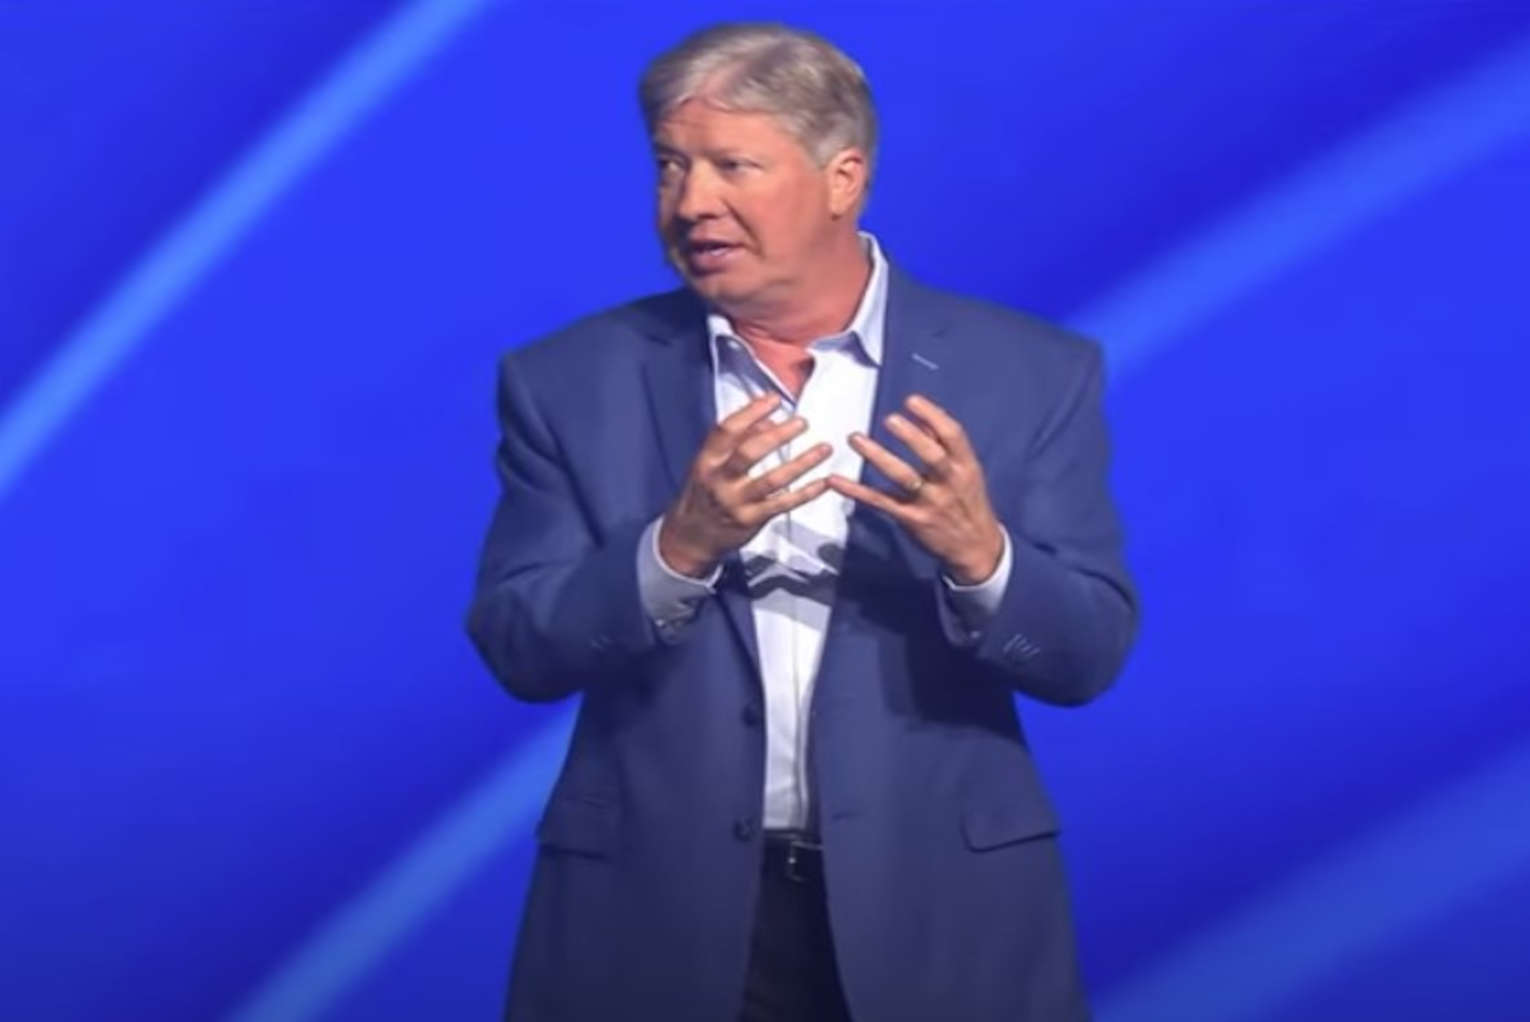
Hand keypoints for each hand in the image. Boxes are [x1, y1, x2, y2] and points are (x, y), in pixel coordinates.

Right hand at [658, 393, 832, 577]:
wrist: (691, 537)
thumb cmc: (705, 492)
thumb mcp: (711, 464)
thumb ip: (737, 441)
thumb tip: (770, 420)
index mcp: (707, 460)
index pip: (726, 431)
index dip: (751, 412)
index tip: (774, 399)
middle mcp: (719, 480)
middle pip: (748, 453)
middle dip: (777, 436)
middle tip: (802, 422)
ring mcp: (736, 502)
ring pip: (772, 480)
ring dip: (801, 463)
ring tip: (825, 448)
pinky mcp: (752, 520)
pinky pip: (783, 504)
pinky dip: (806, 493)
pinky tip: (824, 482)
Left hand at [826, 394, 1003, 584]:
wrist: (976, 548)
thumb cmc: (968, 502)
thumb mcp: (967, 472)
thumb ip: (945, 445)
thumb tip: (923, 418)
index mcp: (966, 466)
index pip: (953, 435)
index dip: (933, 415)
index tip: (911, 401)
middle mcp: (949, 482)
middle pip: (932, 456)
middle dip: (912, 437)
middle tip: (890, 419)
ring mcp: (930, 502)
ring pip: (903, 478)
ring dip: (878, 456)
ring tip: (856, 438)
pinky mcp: (911, 519)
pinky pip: (880, 502)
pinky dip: (856, 491)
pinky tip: (835, 480)